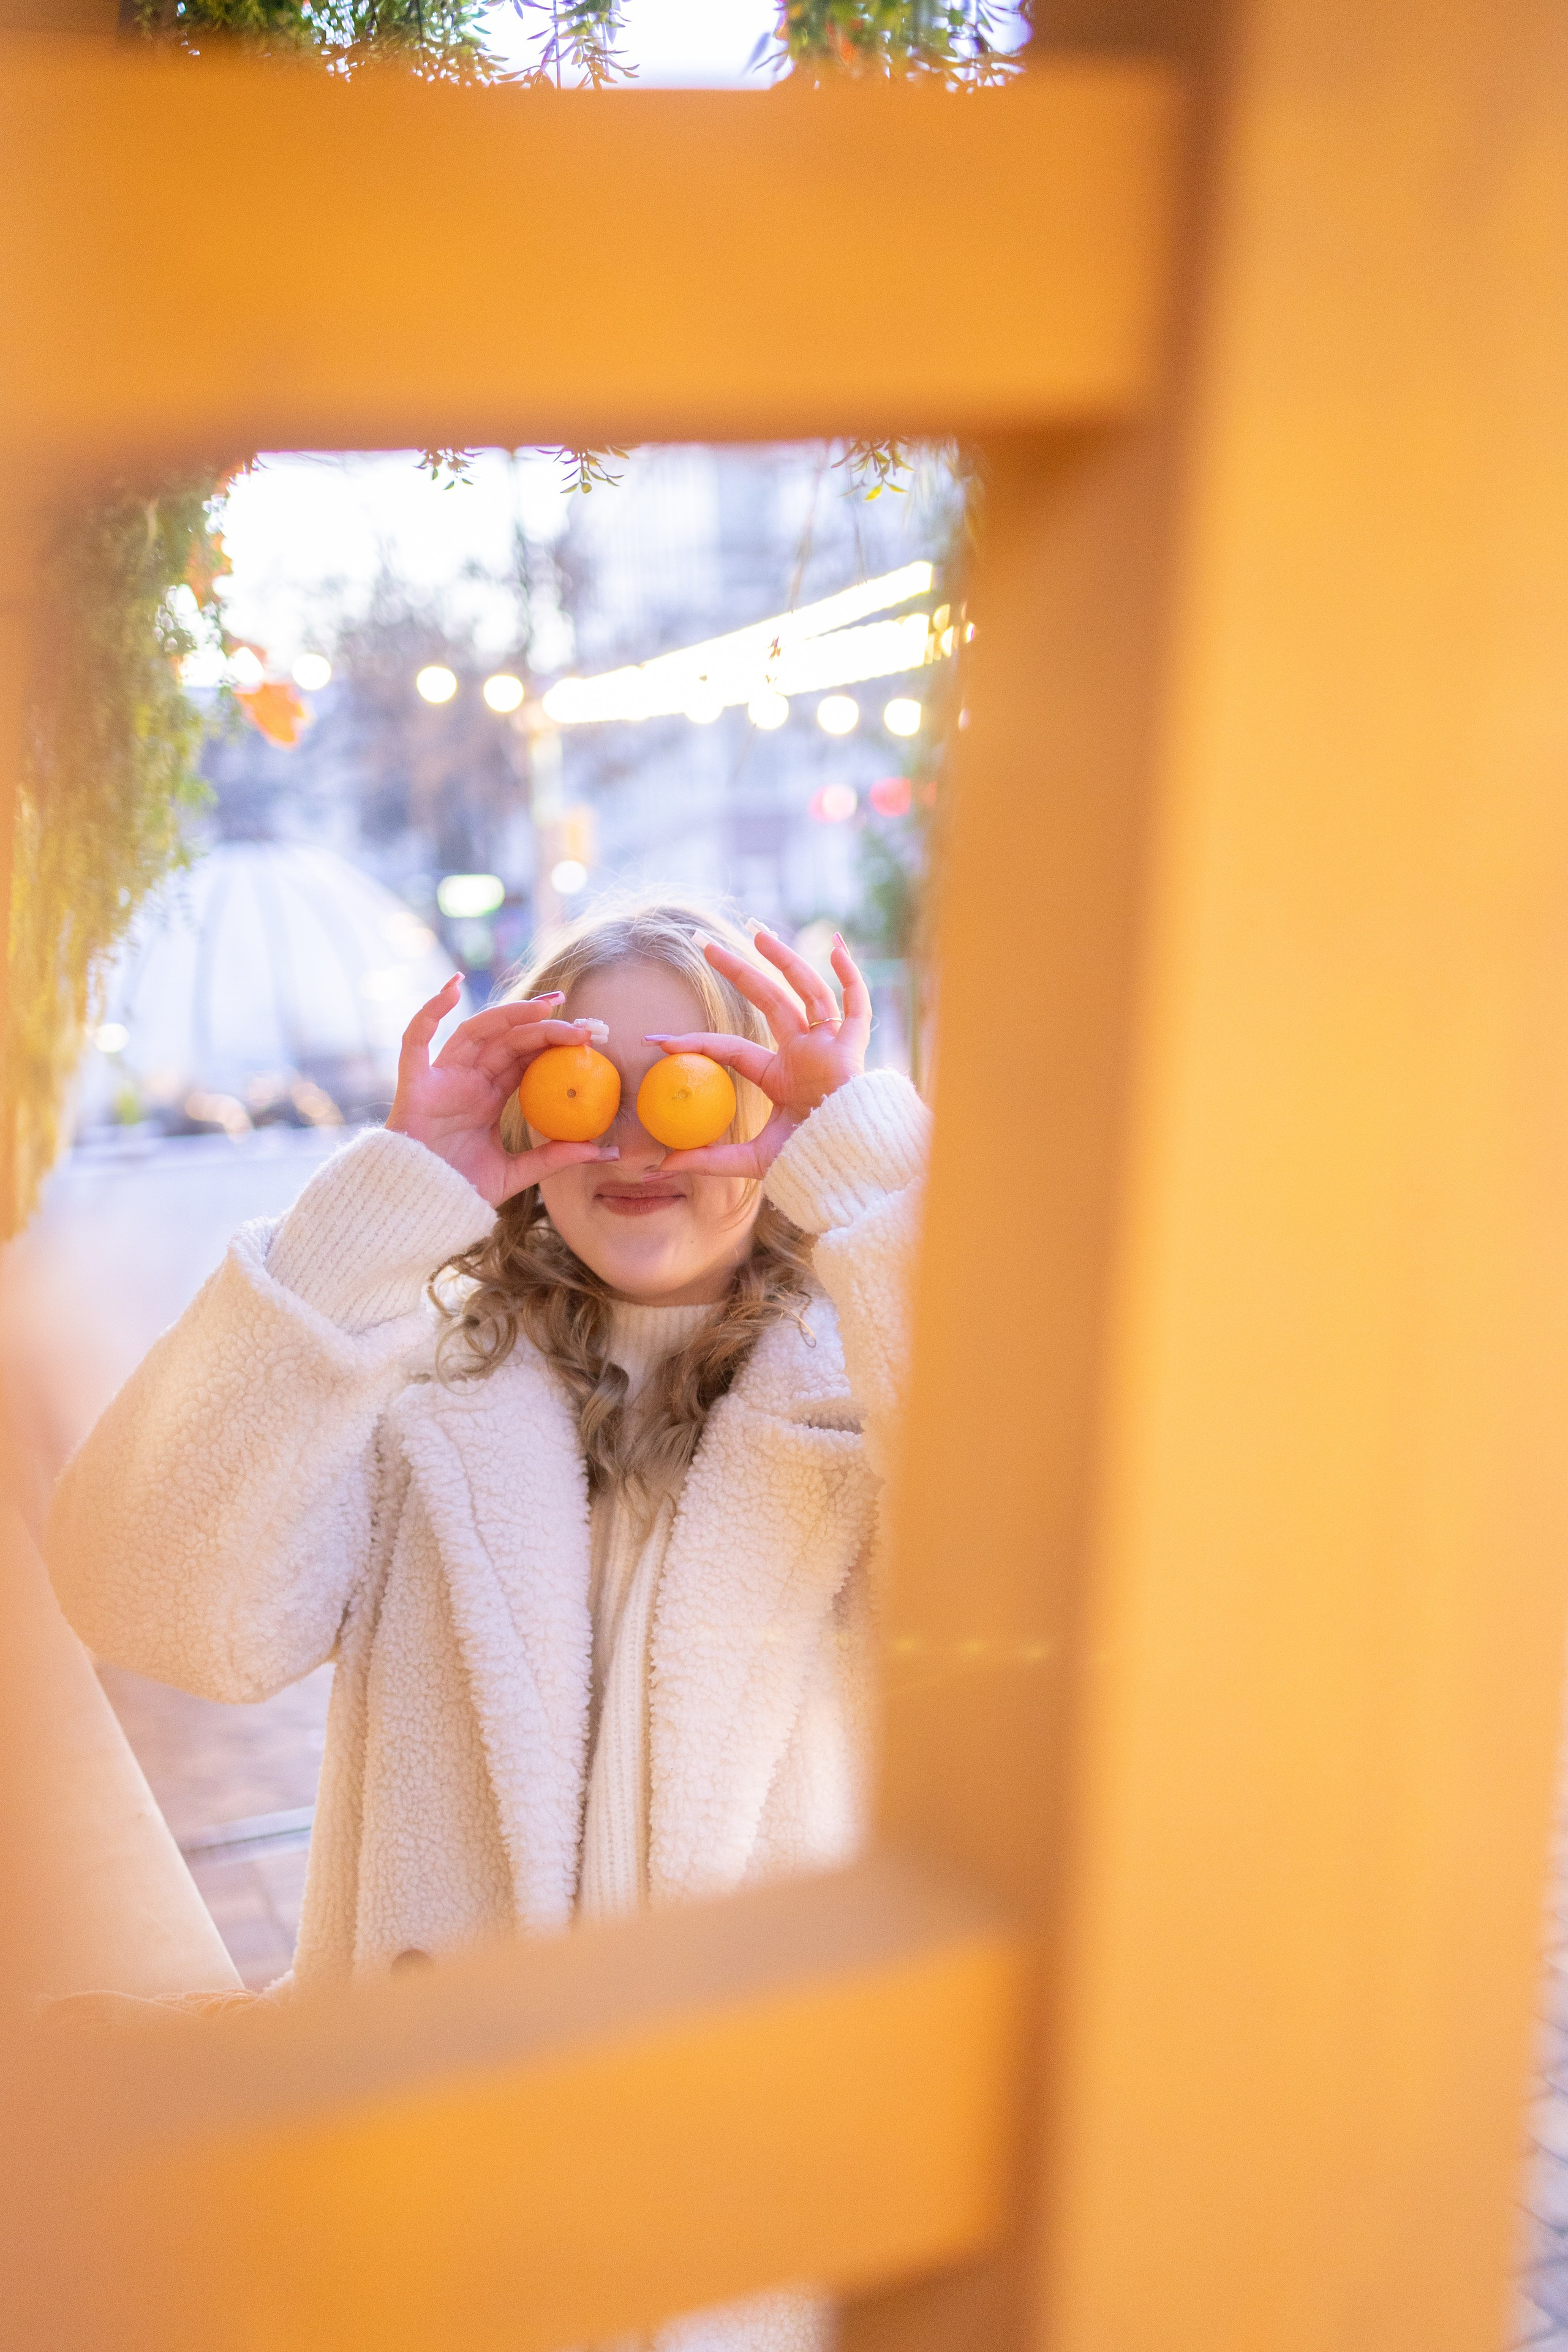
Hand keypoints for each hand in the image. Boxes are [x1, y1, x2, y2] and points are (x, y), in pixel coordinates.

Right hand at [386, 977, 619, 1206]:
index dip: (552, 1041)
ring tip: (545, 1006)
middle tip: (579, 1018)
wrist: (418, 1205)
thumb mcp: (514, 1173)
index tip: (587, 1036)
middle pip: (507, 1039)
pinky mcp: (414, 1083)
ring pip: (476, 1032)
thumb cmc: (459, 1189)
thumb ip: (552, 1158)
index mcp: (489, 1096)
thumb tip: (601, 1151)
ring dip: (508, 1013)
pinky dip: (430, 1011)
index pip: (524, 1057)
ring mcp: (441, 1078)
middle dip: (541, 1022)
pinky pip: (415, 1039)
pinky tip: (453, 987)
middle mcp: (467, 1080)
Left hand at [645, 928, 869, 1177]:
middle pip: (767, 999)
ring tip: (757, 933)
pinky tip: (836, 946)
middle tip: (704, 942)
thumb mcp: (752, 1159)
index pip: (731, 1047)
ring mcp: (828, 1046)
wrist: (848, 1167)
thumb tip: (660, 1166)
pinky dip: (851, 976)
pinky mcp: (852, 1049)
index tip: (657, 1040)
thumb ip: (710, 1159)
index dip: (694, 1042)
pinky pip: (857, 1006)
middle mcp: (804, 1052)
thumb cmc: (809, 1161)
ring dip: (785, 961)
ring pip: (807, 992)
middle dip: (737, 970)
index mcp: (780, 1075)